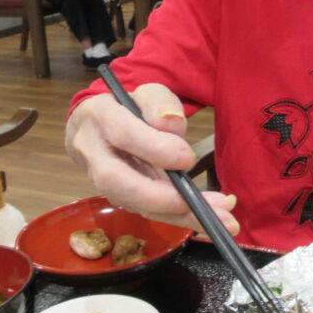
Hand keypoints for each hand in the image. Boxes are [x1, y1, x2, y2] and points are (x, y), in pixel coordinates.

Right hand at [65, 88, 239, 234]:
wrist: (102, 126)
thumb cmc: (130, 107)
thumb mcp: (148, 93)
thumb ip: (160, 103)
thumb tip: (172, 124)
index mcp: (99, 116)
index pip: (123, 134)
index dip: (155, 148)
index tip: (187, 158)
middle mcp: (92, 152)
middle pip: (116, 180)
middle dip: (160, 197)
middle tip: (201, 202)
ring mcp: (100, 180)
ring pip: (132, 203)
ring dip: (177, 215)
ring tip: (219, 218)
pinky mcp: (119, 197)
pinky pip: (147, 211)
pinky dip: (179, 218)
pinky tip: (209, 219)